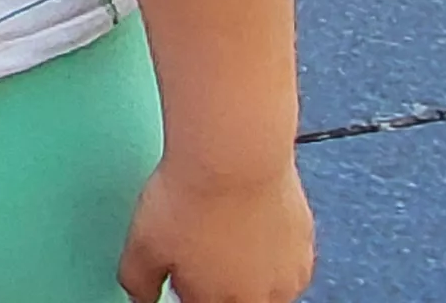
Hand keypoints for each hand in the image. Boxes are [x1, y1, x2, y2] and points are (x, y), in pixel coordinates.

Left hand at [121, 158, 315, 302]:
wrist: (234, 158)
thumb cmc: (192, 199)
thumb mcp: (142, 247)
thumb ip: (139, 281)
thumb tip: (139, 294)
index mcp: (220, 302)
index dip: (185, 288)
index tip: (179, 271)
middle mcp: (262, 296)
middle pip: (237, 300)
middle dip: (217, 284)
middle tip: (198, 251)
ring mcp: (290, 271)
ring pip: (267, 287)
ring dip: (247, 271)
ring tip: (223, 235)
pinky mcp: (306, 242)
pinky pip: (287, 260)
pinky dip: (270, 250)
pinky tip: (249, 224)